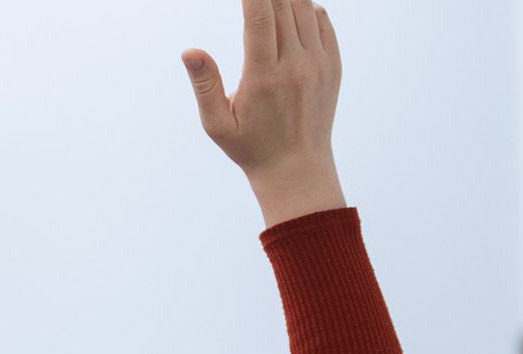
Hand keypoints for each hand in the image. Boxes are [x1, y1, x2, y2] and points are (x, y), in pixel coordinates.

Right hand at [183, 0, 347, 226]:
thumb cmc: (250, 147)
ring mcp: (319, 64)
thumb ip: (204, 85)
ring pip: (305, 8)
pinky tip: (291, 8)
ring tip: (269, 1)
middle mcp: (296, 66)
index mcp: (264, 77)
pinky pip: (322, 22)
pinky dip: (307, 7)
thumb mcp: (217, 124)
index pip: (259, 17)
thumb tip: (190, 51)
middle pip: (283, 5)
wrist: (298, 169)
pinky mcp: (332, 66)